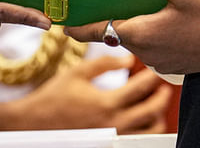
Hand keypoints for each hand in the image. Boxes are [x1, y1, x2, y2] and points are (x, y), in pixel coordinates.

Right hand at [0, 53, 171, 133]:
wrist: (36, 122)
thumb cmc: (55, 96)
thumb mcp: (78, 72)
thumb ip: (104, 64)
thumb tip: (128, 59)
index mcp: (106, 103)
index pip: (140, 88)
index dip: (151, 77)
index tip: (155, 69)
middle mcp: (113, 123)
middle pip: (151, 112)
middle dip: (162, 98)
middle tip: (164, 87)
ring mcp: (113, 137)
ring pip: (148, 132)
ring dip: (157, 117)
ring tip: (156, 105)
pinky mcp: (109, 143)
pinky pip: (136, 140)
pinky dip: (144, 130)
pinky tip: (142, 121)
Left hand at [65, 0, 199, 74]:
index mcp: (141, 33)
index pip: (101, 31)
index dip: (80, 29)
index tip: (63, 27)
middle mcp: (146, 51)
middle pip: (117, 34)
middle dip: (107, 21)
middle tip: (96, 5)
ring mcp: (159, 60)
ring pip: (135, 40)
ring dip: (129, 26)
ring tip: (128, 6)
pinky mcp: (171, 62)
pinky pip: (150, 46)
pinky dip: (146, 33)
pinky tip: (154, 18)